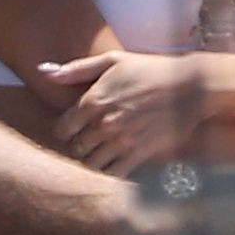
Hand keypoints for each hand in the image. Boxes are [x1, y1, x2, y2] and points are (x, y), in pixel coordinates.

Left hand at [42, 50, 209, 177]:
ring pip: (92, 165)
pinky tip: (116, 165)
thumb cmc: (150, 70)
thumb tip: (44, 72)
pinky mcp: (141, 154)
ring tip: (100, 155)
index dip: (65, 132)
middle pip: (76, 149)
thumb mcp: (112, 61)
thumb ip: (76, 69)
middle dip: (78, 147)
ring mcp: (122, 141)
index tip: (73, 130)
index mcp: (93, 101)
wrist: (190, 87)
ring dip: (93, 162)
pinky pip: (116, 174)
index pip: (62, 129)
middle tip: (88, 144)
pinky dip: (111, 173)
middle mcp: (104, 124)